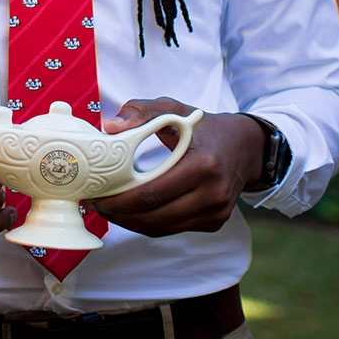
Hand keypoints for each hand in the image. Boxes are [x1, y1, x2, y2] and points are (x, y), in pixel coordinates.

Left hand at [85, 98, 264, 236]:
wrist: (246, 147)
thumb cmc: (203, 127)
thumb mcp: (174, 109)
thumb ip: (141, 111)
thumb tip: (110, 127)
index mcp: (204, 165)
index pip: (151, 193)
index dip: (117, 200)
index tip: (94, 194)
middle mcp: (214, 194)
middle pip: (153, 216)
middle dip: (117, 214)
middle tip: (93, 203)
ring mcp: (216, 212)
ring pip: (160, 228)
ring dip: (128, 222)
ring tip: (106, 208)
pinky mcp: (214, 222)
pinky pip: (171, 229)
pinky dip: (146, 223)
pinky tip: (129, 211)